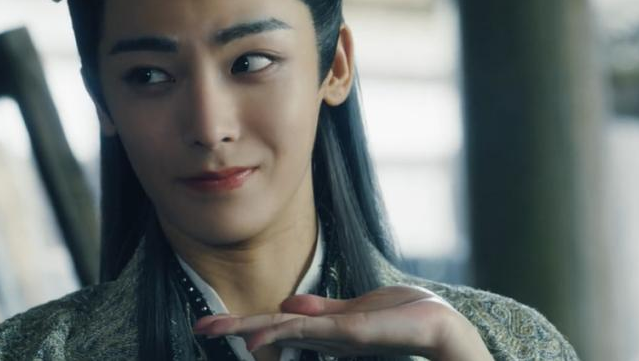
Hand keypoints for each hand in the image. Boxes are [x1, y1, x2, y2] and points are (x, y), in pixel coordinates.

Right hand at [192, 285, 492, 359]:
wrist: (439, 324)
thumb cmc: (402, 317)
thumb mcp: (354, 310)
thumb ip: (322, 310)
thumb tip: (287, 302)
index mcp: (322, 328)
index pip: (274, 321)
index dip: (241, 322)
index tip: (207, 323)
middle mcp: (323, 336)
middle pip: (272, 327)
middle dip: (235, 327)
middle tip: (199, 328)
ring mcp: (336, 335)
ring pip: (285, 328)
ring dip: (252, 328)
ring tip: (218, 330)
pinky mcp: (352, 332)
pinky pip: (312, 328)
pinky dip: (286, 330)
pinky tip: (263, 333)